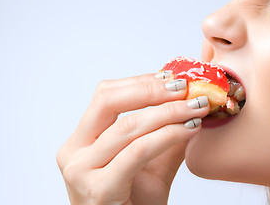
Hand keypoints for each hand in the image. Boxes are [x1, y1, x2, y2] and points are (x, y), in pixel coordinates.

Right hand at [57, 73, 209, 204]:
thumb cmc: (136, 202)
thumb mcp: (151, 162)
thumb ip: (165, 133)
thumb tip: (189, 103)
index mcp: (82, 141)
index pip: (106, 96)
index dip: (140, 82)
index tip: (171, 78)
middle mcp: (74, 152)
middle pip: (108, 102)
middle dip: (151, 91)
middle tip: (184, 87)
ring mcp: (81, 171)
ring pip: (127, 127)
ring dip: (167, 113)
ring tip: (195, 107)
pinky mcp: (98, 189)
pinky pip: (138, 151)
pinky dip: (167, 135)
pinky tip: (189, 129)